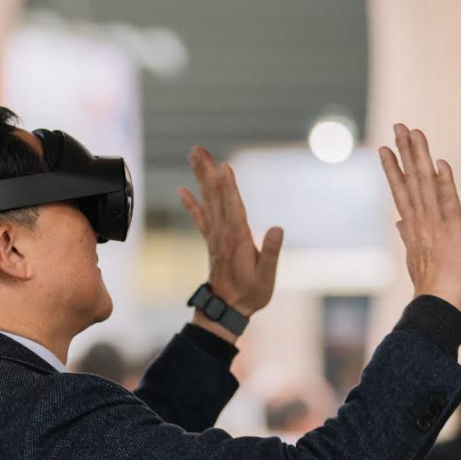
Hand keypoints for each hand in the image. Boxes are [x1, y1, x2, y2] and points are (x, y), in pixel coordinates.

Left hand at [179, 147, 283, 318]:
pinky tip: (182, 189)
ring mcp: (215, 236)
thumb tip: (278, 229)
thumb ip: (271, 252)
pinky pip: (200, 217)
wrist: (227, 310)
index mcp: (238, 239)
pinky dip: (191, 202)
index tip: (224, 167)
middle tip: (197, 149)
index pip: (233, 207)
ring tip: (194, 157)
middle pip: (215, 197)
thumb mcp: (266, 276)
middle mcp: (223, 233)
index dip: (229, 187)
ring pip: (207, 201)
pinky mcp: (212, 240)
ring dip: (199, 177)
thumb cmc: (251, 294)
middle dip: (207, 172)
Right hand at [378, 125, 460, 312]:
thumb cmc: (430, 283)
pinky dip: (445, 182)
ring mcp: (434, 223)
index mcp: (411, 225)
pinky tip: (440, 163)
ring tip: (413, 133)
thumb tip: (398, 221)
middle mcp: (419, 220)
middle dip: (403, 151)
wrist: (437, 303)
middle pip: (409, 179)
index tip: (385, 147)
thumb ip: (406, 235)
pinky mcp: (453, 229)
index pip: (400, 190)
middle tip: (398, 126)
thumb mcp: (414, 257)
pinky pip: (448, 201)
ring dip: (420, 157)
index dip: (393, 167)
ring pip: (425, 183)